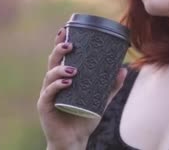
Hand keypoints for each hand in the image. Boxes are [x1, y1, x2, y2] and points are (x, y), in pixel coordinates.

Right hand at [37, 28, 127, 148]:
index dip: (60, 42)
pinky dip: (57, 86)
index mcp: (63, 77)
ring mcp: (48, 94)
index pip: (60, 57)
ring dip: (60, 69)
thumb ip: (111, 86)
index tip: (65, 30)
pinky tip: (67, 82)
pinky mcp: (45, 106)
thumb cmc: (84, 118)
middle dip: (59, 50)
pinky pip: (49, 93)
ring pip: (49, 75)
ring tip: (74, 69)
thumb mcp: (100, 100)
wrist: (74, 140)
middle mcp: (53, 82)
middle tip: (71, 45)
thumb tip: (123, 70)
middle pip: (52, 61)